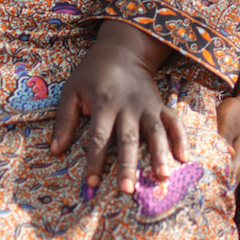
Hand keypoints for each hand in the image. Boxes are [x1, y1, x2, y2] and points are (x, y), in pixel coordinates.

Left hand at [50, 20, 186, 193]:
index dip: (95, 160)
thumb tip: (54, 150)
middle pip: (128, 139)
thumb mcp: (72, 90)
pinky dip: (181, 138)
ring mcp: (147, 106)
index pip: (99, 137)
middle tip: (127, 189)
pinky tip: (184, 158)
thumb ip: (64, 120)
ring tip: (162, 177)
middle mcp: (127, 107)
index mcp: (103, 103)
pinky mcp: (160, 104)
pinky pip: (173, 121)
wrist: (122, 50)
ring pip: (155, 132)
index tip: (92, 183)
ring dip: (159, 155)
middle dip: (128, 165)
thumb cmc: (92, 73)